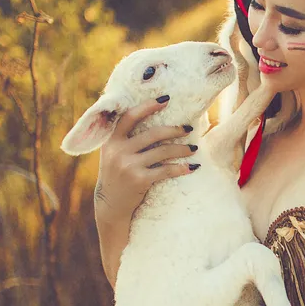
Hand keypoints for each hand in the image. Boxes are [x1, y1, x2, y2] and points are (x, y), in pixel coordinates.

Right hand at [94, 99, 195, 225]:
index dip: (147, 106)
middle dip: (174, 130)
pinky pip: (166, 170)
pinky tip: (192, 167)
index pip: (129, 117)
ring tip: (193, 148)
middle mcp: (119, 151)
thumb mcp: (113, 154)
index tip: (165, 100)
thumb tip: (149, 116)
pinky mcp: (139, 180)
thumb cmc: (117, 175)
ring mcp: (128, 166)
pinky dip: (181, 168)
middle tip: (188, 129)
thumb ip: (124, 139)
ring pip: (163, 151)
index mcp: (112, 141)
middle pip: (153, 133)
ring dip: (182, 148)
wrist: (110, 205)